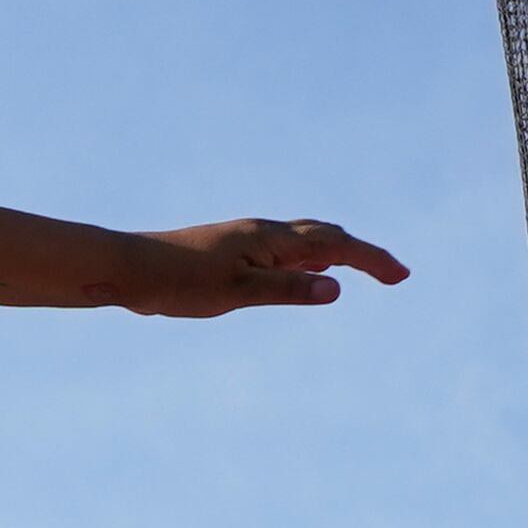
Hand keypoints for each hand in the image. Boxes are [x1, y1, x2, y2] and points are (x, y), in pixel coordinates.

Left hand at [122, 217, 408, 316]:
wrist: (126, 269)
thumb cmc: (177, 283)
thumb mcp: (237, 293)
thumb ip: (287, 290)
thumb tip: (337, 289)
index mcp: (270, 239)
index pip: (336, 245)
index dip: (372, 260)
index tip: (401, 277)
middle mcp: (262, 233)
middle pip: (326, 235)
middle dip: (362, 253)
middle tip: (392, 276)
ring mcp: (246, 240)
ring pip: (304, 240)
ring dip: (337, 251)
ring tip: (360, 270)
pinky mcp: (230, 252)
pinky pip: (283, 250)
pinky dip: (309, 258)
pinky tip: (304, 274)